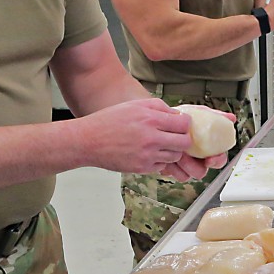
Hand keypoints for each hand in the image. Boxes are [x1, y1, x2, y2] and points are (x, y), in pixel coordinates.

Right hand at [77, 98, 201, 177]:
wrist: (88, 141)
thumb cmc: (109, 121)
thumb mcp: (135, 105)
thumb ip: (159, 107)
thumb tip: (176, 115)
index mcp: (151, 119)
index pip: (184, 124)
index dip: (184, 124)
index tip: (180, 124)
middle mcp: (151, 138)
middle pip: (185, 143)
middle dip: (182, 139)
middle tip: (174, 136)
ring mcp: (147, 155)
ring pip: (175, 156)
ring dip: (172, 151)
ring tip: (160, 144)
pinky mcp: (141, 168)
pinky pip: (162, 166)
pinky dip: (159, 161)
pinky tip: (149, 153)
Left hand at [162, 110, 238, 179]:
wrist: (162, 120)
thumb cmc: (181, 118)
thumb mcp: (199, 113)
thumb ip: (216, 117)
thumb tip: (231, 118)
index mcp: (208, 150)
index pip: (219, 160)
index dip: (217, 161)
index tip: (210, 158)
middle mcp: (197, 160)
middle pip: (201, 172)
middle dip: (194, 165)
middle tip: (186, 154)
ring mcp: (184, 165)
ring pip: (187, 176)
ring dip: (181, 165)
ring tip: (176, 152)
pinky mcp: (171, 168)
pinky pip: (173, 175)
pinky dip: (170, 168)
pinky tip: (167, 157)